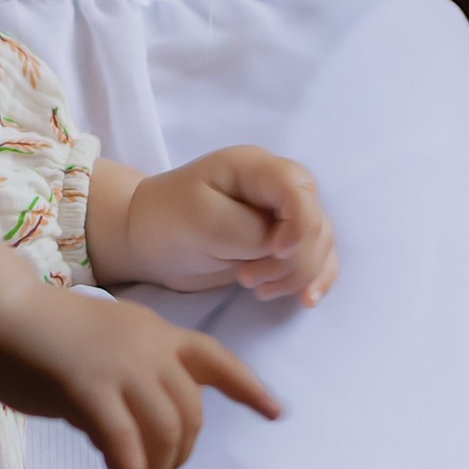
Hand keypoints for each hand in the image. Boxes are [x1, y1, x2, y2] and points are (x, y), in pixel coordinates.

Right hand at [0, 231, 280, 468]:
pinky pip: (124, 450)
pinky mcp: (91, 393)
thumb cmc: (42, 332)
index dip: (249, 389)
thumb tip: (136, 437)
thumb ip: (131, 379)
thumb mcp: (105, 344)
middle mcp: (150, 349)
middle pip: (190, 416)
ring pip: (162, 436)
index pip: (216, 360)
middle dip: (179, 456)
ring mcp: (123, 369)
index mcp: (157, 332)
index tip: (276, 413)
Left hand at [88, 146, 336, 304]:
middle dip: (291, 259)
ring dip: (296, 275)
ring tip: (254, 289)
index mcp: (256, 168)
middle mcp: (277, 187)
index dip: (299, 224)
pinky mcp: (282, 243)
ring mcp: (283, 215)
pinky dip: (313, 279)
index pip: (299, 188)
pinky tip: (306, 300)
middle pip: (315, 221)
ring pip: (320, 244)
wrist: (149, 239)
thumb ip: (253, 233)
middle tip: (245, 279)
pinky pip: (316, 259)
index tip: (275, 252)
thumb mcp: (205, 223)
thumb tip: (287, 248)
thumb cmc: (168, 220)